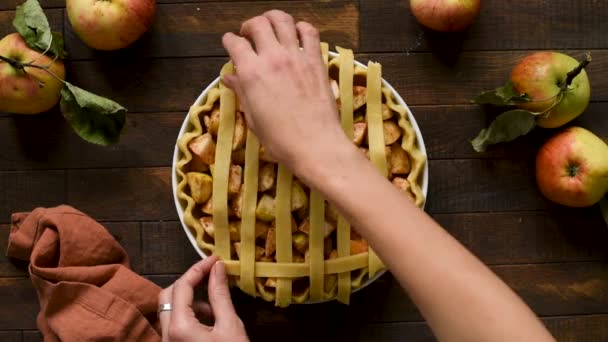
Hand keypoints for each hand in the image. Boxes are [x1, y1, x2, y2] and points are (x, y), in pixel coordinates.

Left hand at [158, 256, 247, 341]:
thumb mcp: (230, 326)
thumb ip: (220, 295)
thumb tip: (217, 267)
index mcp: (179, 327)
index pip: (182, 286)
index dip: (198, 269)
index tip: (215, 259)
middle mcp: (166, 334)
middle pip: (167, 296)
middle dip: (188, 282)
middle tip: (210, 274)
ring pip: (169, 311)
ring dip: (189, 300)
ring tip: (213, 302)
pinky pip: (174, 325)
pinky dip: (188, 314)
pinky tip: (208, 318)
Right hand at [221, 10, 352, 178]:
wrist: (316, 145)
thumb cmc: (280, 139)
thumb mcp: (253, 117)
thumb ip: (242, 92)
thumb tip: (229, 78)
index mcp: (252, 73)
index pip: (235, 43)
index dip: (229, 41)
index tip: (230, 43)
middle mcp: (273, 58)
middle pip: (258, 24)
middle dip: (249, 25)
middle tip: (248, 35)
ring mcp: (297, 57)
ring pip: (283, 20)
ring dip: (273, 19)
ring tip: (271, 28)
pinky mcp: (316, 61)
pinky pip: (309, 32)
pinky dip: (301, 27)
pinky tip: (296, 35)